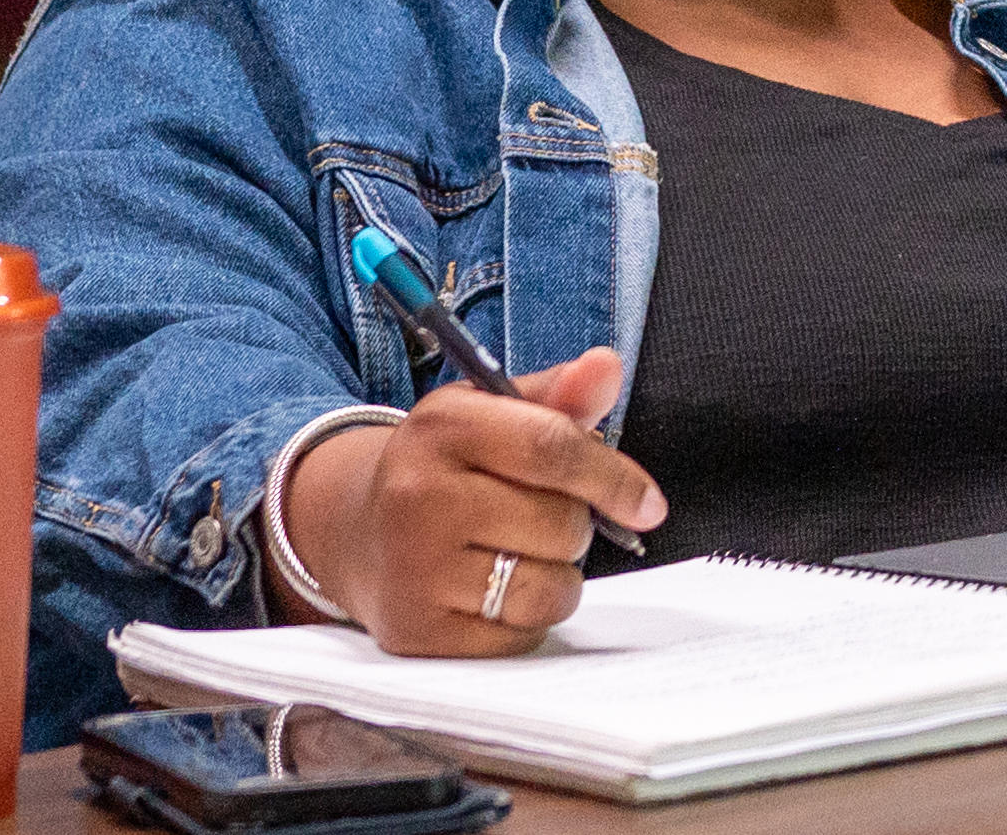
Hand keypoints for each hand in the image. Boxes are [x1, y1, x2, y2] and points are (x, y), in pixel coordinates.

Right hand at [280, 347, 664, 652]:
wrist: (359, 531)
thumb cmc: (447, 468)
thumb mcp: (492, 413)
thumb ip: (558, 395)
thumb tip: (606, 366)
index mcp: (443, 427)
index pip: (553, 448)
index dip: (614, 479)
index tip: (648, 506)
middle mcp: (418, 497)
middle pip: (559, 525)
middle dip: (575, 526)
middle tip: (542, 520)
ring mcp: (412, 570)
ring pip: (546, 590)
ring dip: (556, 578)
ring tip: (522, 556)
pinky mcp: (415, 633)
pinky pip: (517, 638)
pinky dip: (524, 621)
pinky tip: (493, 594)